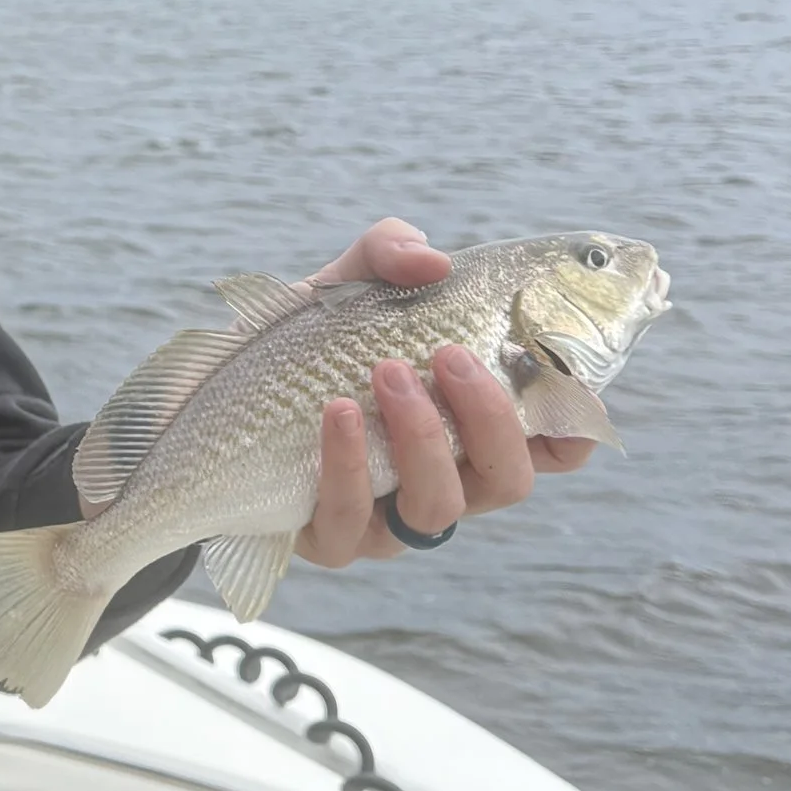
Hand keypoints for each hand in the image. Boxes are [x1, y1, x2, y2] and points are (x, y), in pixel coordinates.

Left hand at [293, 220, 594, 569]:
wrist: (215, 390)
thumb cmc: (306, 341)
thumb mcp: (348, 282)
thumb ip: (391, 252)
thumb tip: (431, 259)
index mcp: (467, 428)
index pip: (551, 445)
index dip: (575, 425)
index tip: (573, 386)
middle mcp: (443, 479)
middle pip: (508, 481)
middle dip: (491, 417)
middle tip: (450, 355)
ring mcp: (389, 519)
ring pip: (440, 509)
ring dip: (423, 438)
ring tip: (386, 374)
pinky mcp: (328, 539)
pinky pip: (352, 523)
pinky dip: (349, 466)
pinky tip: (335, 414)